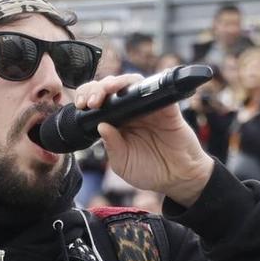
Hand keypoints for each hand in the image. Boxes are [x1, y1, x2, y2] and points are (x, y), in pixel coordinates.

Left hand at [75, 73, 214, 204]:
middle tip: (90, 101)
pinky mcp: (165, 106)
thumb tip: (101, 126)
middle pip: (110, 87)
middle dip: (96, 88)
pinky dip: (146, 83)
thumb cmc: (150, 171)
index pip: (97, 103)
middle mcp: (130, 110)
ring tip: (106, 92)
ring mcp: (147, 106)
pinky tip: (134, 87)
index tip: (81, 106)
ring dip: (115, 83)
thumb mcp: (123, 164)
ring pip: (129, 83)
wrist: (178, 178)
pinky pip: (156, 88)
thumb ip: (112, 147)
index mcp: (116, 122)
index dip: (87, 98)